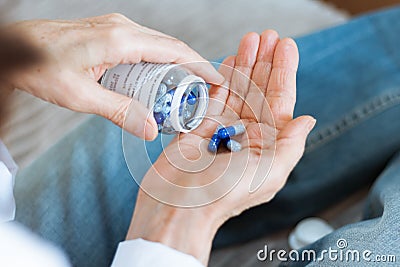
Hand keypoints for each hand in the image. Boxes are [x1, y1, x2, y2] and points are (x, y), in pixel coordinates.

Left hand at [7, 14, 223, 139]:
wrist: (15, 48)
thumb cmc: (40, 67)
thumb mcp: (80, 96)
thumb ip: (119, 112)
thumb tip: (151, 130)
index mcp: (120, 40)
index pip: (173, 50)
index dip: (199, 65)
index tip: (217, 79)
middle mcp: (122, 28)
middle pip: (170, 46)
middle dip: (191, 68)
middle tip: (201, 93)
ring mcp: (116, 27)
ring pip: (158, 45)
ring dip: (174, 65)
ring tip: (181, 91)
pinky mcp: (109, 32)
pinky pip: (143, 45)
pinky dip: (157, 62)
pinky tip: (155, 81)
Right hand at [127, 30, 315, 263]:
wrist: (180, 204)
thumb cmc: (224, 194)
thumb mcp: (269, 172)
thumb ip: (290, 144)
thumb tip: (307, 120)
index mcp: (266, 144)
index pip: (280, 101)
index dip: (284, 73)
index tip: (286, 47)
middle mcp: (247, 134)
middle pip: (260, 89)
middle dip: (265, 62)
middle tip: (268, 35)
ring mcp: (222, 127)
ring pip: (237, 88)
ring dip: (245, 63)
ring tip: (251, 39)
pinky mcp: (199, 124)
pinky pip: (214, 95)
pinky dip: (222, 76)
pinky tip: (230, 60)